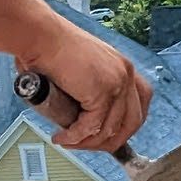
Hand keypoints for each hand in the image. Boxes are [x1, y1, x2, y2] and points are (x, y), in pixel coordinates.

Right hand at [29, 17, 151, 150]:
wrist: (39, 35)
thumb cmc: (50, 48)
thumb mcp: (81, 72)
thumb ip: (91, 92)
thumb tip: (85, 121)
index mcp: (123, 67)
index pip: (141, 103)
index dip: (126, 124)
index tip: (110, 135)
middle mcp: (125, 73)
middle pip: (133, 122)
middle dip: (110, 140)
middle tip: (87, 145)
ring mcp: (116, 82)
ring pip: (110, 128)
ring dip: (87, 142)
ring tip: (68, 141)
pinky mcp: (101, 91)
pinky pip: (91, 126)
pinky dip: (75, 137)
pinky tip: (62, 137)